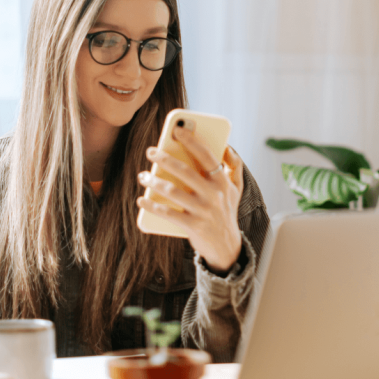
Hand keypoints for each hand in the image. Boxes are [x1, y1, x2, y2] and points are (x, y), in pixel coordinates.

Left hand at [137, 126, 244, 272]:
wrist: (227, 247)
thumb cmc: (227, 212)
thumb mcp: (236, 189)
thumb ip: (234, 166)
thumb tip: (226, 146)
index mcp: (223, 182)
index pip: (207, 156)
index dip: (192, 141)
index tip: (176, 130)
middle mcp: (214, 195)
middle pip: (186, 172)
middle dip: (165, 159)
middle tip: (150, 151)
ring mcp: (203, 211)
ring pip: (174, 192)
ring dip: (155, 182)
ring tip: (143, 176)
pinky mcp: (193, 226)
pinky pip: (168, 213)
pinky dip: (153, 206)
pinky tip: (141, 200)